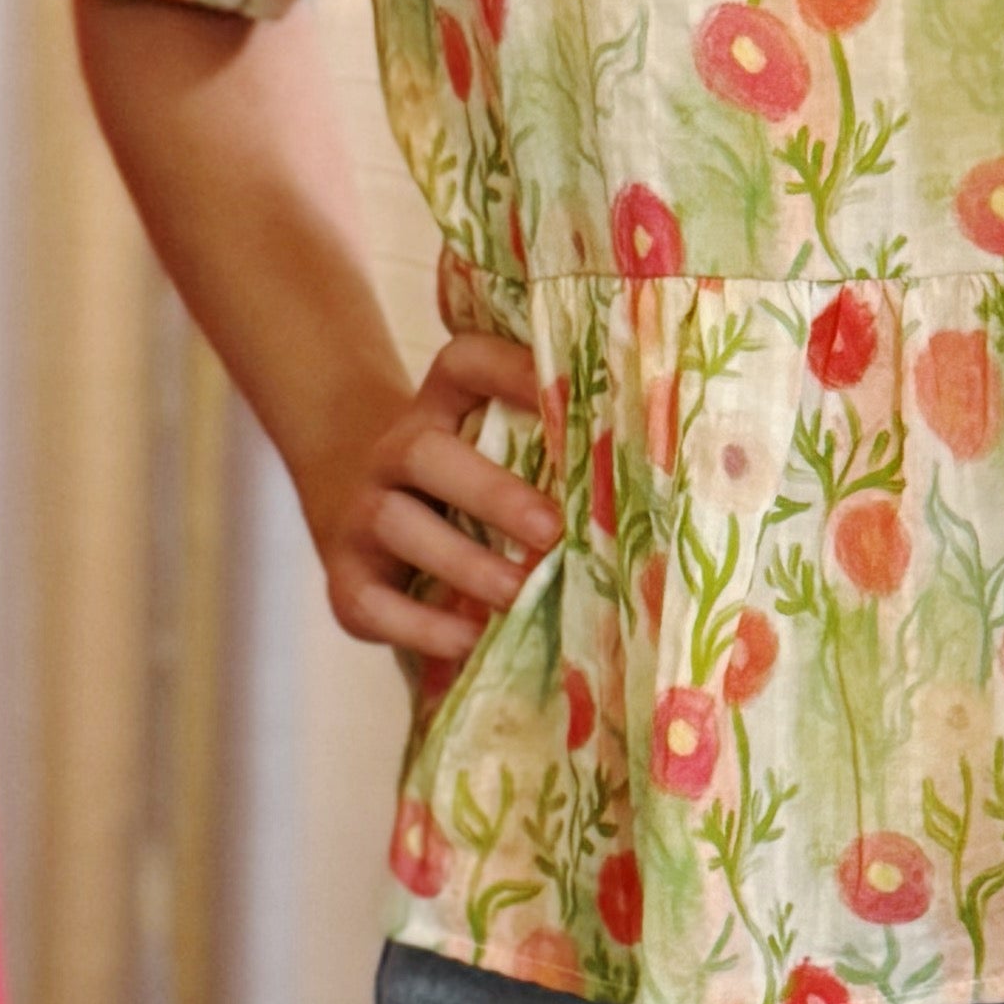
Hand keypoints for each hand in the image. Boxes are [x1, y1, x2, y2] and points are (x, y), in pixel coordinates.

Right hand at [296, 330, 562, 667]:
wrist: (360, 517)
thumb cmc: (462, 491)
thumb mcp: (496, 455)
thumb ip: (552, 455)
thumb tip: (659, 482)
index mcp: (440, 408)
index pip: (463, 365)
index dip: (510, 371)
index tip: (569, 394)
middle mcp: (394, 452)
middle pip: (425, 453)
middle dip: (491, 493)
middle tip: (552, 531)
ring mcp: (362, 513)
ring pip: (394, 524)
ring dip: (463, 563)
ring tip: (520, 594)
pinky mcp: (344, 578)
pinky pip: (369, 600)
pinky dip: (421, 626)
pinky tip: (471, 638)